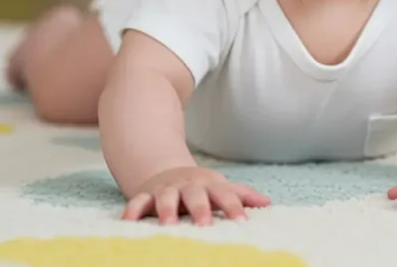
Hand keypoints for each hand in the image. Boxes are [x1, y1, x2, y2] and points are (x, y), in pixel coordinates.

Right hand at [121, 166, 270, 225]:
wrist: (166, 171)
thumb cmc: (201, 187)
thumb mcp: (221, 187)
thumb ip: (242, 195)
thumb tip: (268, 203)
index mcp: (210, 185)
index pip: (226, 194)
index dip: (234, 206)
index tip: (243, 222)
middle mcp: (188, 186)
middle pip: (196, 195)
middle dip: (200, 209)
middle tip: (205, 226)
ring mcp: (166, 189)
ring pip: (166, 197)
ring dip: (167, 210)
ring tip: (168, 226)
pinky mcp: (146, 194)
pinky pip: (138, 201)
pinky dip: (133, 209)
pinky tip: (128, 222)